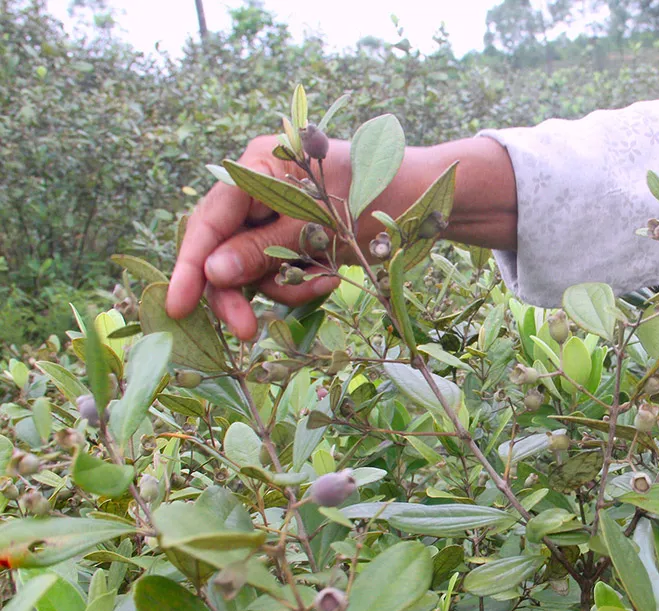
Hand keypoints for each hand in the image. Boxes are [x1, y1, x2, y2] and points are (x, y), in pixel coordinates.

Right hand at [166, 135, 351, 340]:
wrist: (418, 198)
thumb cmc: (371, 195)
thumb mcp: (315, 224)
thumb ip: (262, 248)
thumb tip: (212, 273)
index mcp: (254, 169)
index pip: (208, 222)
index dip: (190, 266)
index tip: (177, 306)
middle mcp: (254, 192)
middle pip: (221, 250)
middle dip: (234, 292)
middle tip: (246, 330)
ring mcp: (271, 218)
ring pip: (250, 269)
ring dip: (282, 287)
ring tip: (325, 281)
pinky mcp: (289, 241)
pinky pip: (277, 274)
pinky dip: (300, 283)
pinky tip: (331, 278)